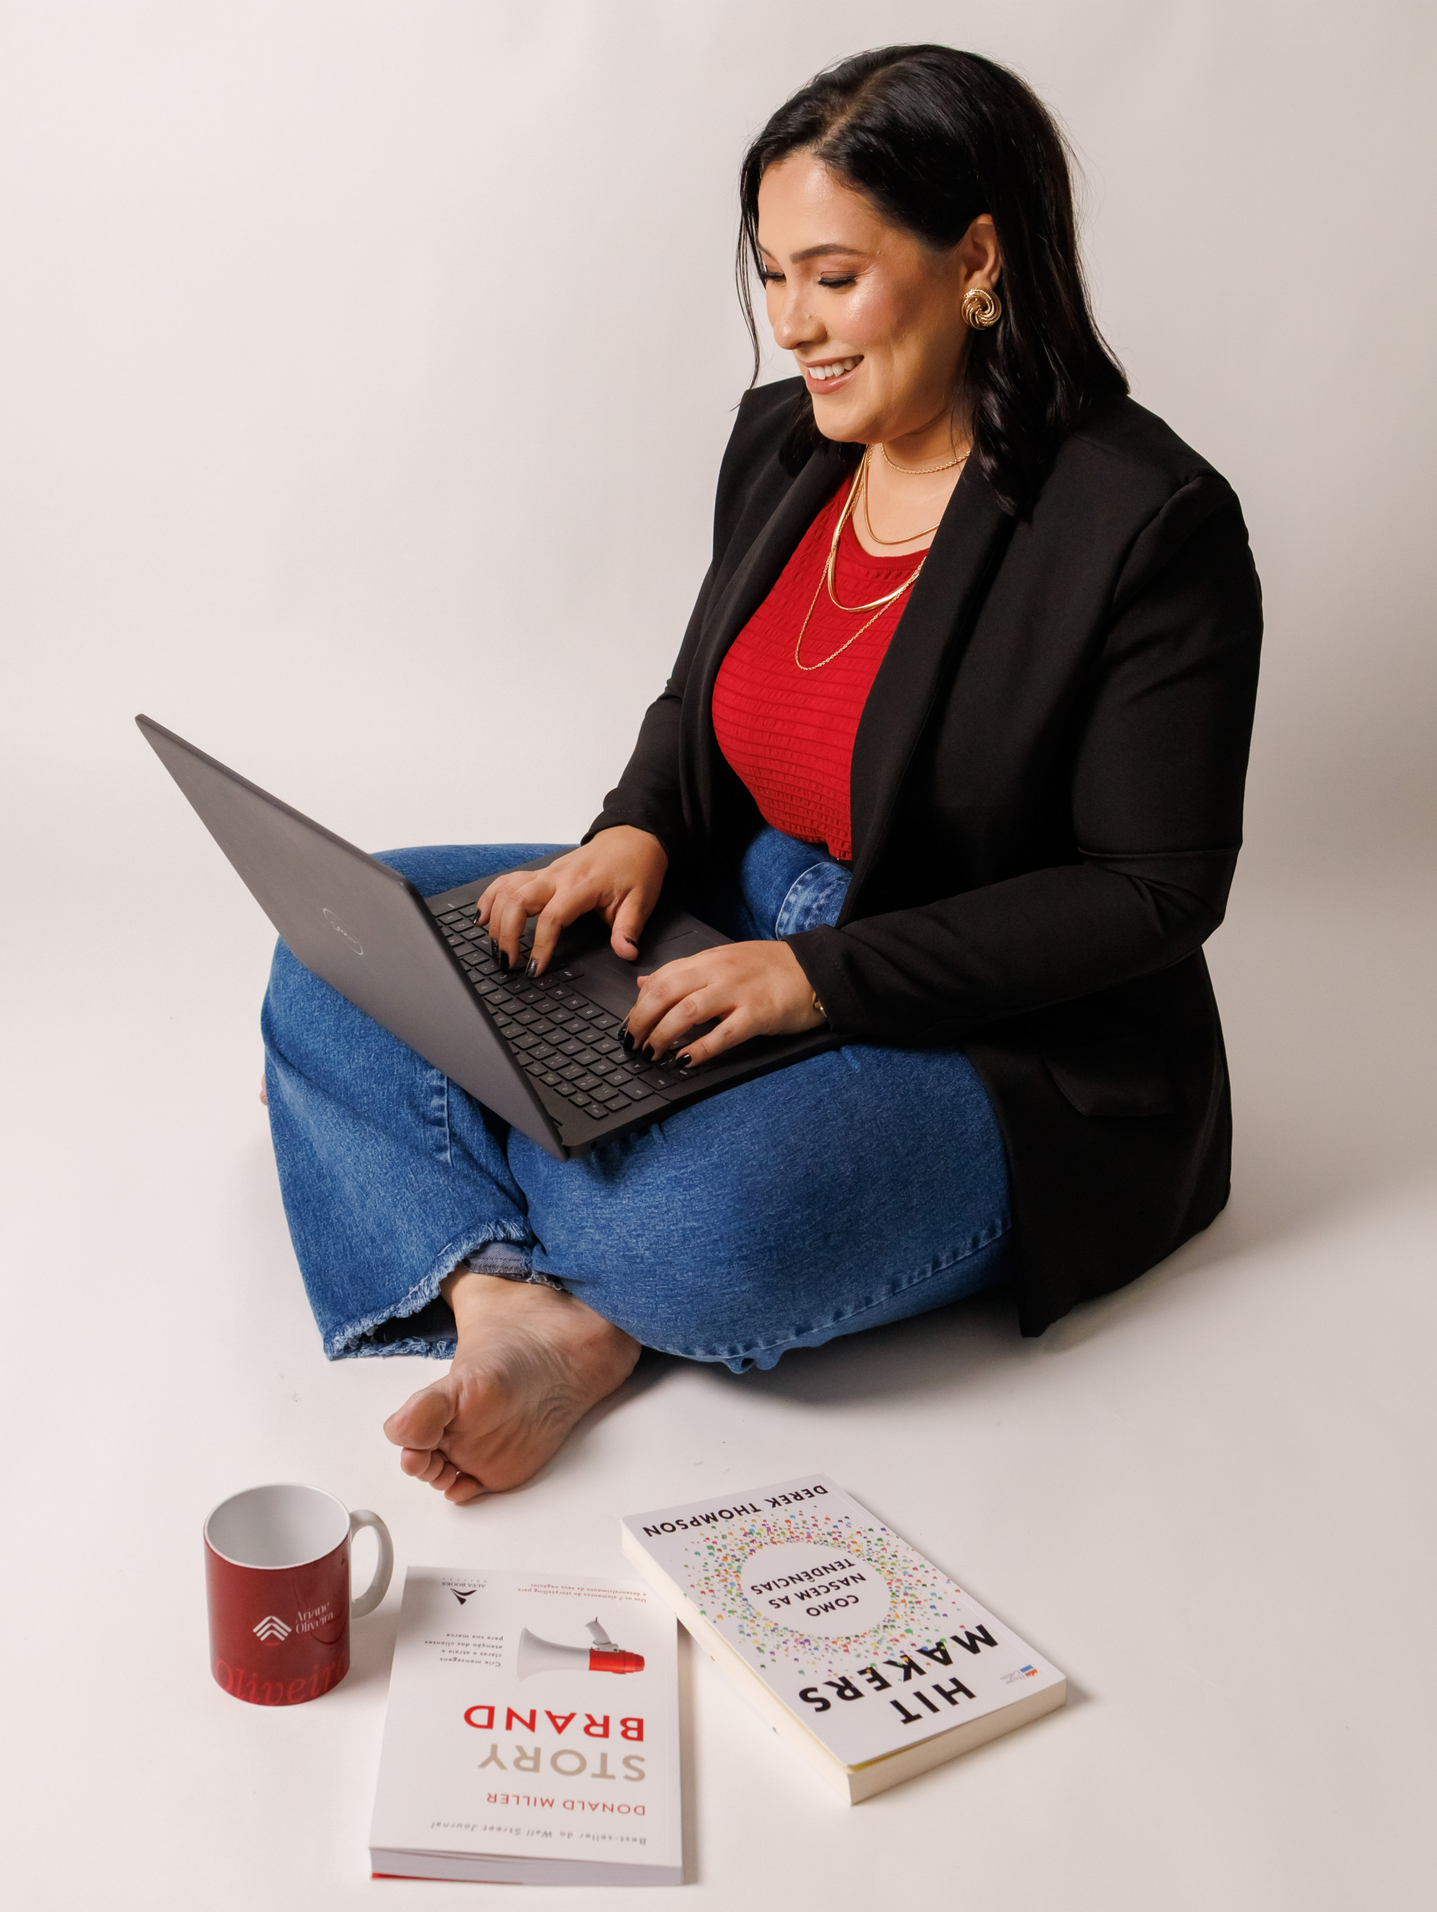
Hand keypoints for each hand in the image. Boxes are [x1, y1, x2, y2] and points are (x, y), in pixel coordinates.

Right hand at [476, 826, 666, 974]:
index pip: (552, 917)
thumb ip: (629, 929)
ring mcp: (547, 872)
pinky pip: (508, 881)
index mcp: (582, 885)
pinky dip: (491, 897)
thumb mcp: (641, 900)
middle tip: (507, 962)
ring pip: (507, 890)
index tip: (536, 968)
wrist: (633, 837)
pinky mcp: (541, 872)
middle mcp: (558, 877)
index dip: (540, 945)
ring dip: (495, 918)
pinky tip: (482, 916)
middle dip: (506, 934)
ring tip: (492, 946)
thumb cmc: (636, 867)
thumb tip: (626, 953)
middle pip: (518, 901)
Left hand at [622, 939, 825, 1068]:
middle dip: (643, 1021)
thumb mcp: (723, 960)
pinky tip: (686, 1061)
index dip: (639, 1004)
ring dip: (663, 1035)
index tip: (630, 1026)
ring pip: (687, 1012)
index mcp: (709, 959)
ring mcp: (738, 993)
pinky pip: (722, 1034)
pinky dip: (700, 1049)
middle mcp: (718, 972)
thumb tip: (645, 982)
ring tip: (653, 1054)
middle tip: (633, 1043)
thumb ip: (685, 972)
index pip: (662, 978)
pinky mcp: (758, 1014)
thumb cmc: (771, 968)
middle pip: (666, 993)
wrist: (816, 969)